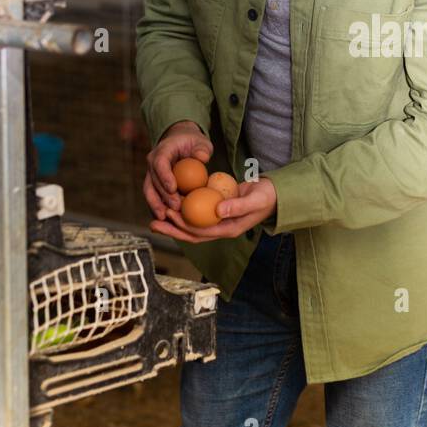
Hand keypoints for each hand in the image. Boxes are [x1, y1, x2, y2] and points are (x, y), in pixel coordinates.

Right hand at [143, 120, 211, 220]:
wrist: (181, 143)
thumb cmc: (193, 143)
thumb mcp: (201, 142)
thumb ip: (202, 149)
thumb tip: (202, 158)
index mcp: (162, 151)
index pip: (160, 163)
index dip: (164, 176)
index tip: (173, 189)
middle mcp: (152, 163)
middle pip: (153, 180)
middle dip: (163, 195)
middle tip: (175, 207)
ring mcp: (151, 174)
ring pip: (149, 191)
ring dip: (155, 205)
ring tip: (164, 218)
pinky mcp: (154, 184)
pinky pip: (153, 197)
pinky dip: (157, 208)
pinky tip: (164, 221)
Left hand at [150, 178, 276, 243]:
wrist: (273, 193)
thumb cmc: (266, 196)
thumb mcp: (255, 200)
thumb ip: (238, 206)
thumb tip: (217, 210)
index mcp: (229, 229)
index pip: (201, 232)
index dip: (183, 226)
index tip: (170, 215)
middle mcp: (221, 228)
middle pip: (191, 233)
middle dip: (172, 230)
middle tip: (153, 222)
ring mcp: (218, 221)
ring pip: (192, 225)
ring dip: (174, 222)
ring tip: (157, 215)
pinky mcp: (216, 211)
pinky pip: (197, 213)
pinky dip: (184, 210)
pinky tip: (172, 202)